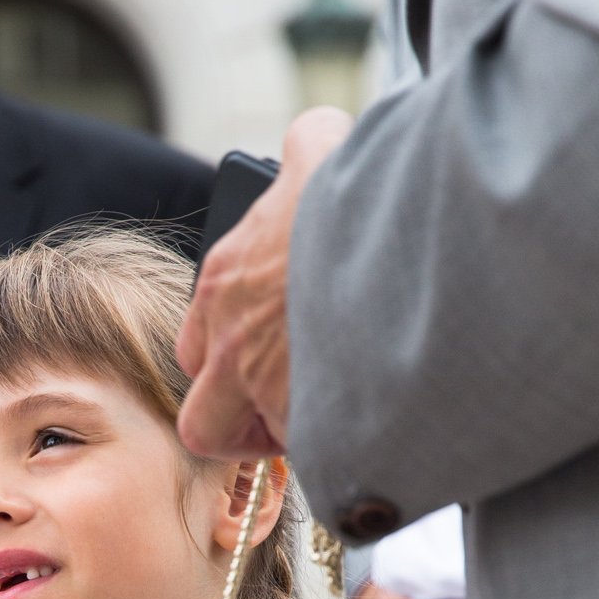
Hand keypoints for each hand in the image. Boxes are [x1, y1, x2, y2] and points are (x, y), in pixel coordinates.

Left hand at [177, 108, 354, 460]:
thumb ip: (306, 148)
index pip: (197, 348)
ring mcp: (269, 387)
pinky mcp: (313, 420)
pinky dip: (344, 452)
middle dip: (242, 425)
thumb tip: (314, 139)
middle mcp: (232, 344)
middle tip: (287, 412)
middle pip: (203, 422)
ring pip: (262, 442)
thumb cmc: (358, 191)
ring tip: (341, 424)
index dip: (229, 364)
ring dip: (295, 438)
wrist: (402, 227)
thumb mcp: (321, 154)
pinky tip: (378, 430)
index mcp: (226, 284)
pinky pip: (320, 458)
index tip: (268, 361)